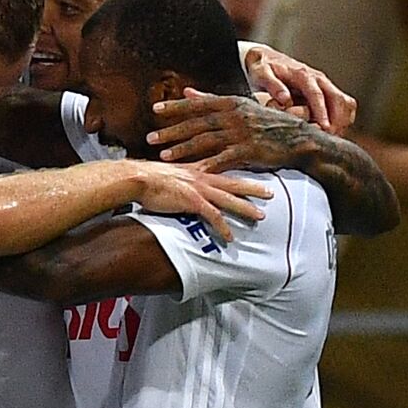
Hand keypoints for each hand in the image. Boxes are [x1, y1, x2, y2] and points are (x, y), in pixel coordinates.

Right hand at [127, 159, 271, 242]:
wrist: (136, 178)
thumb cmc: (144, 178)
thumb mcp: (164, 174)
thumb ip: (174, 180)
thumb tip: (171, 186)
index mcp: (195, 170)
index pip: (222, 173)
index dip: (237, 177)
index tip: (251, 179)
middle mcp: (201, 178)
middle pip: (233, 183)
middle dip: (253, 188)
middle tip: (270, 193)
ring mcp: (199, 189)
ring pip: (230, 199)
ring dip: (246, 208)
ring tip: (261, 216)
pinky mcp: (193, 202)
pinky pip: (214, 216)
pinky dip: (223, 227)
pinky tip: (230, 237)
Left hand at [148, 88, 319, 172]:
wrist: (300, 140)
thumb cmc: (268, 123)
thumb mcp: (242, 106)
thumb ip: (211, 100)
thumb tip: (186, 91)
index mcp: (232, 103)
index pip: (198, 104)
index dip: (176, 107)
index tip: (154, 110)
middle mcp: (235, 116)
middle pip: (196, 123)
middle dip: (171, 131)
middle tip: (149, 138)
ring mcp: (242, 133)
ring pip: (206, 141)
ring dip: (182, 149)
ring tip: (163, 156)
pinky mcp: (250, 151)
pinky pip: (224, 159)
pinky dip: (207, 165)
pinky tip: (192, 171)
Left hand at [243, 44, 354, 133]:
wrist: (269, 59)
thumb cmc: (263, 69)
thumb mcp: (261, 74)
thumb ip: (272, 85)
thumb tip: (285, 99)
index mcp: (303, 75)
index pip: (316, 94)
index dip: (321, 112)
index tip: (325, 128)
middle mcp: (319, 79)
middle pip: (338, 99)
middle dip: (338, 120)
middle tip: (330, 138)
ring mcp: (326, 85)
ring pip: (345, 103)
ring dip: (343, 121)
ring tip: (333, 138)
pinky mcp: (328, 91)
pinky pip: (345, 105)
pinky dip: (344, 119)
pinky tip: (336, 132)